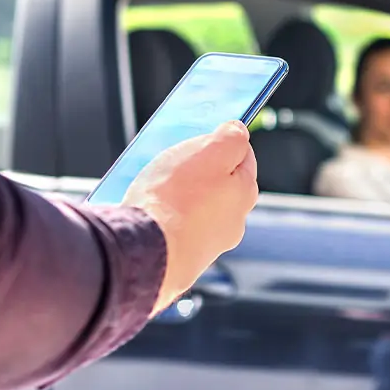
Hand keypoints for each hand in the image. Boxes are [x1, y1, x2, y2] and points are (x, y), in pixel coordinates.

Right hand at [122, 120, 257, 313]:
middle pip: (218, 184)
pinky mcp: (183, 259)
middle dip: (198, 171)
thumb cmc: (176, 199)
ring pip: (195, 209)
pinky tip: (148, 214)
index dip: (223, 143)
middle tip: (173, 162)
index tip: (205, 137)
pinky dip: (165, 219)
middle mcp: (233, 222)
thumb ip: (231, 137)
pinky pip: (175, 229)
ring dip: (179, 196)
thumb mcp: (209, 151)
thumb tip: (239, 130)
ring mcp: (208, 244)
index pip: (243, 157)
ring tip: (153, 188)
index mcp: (244, 193)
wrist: (145, 252)